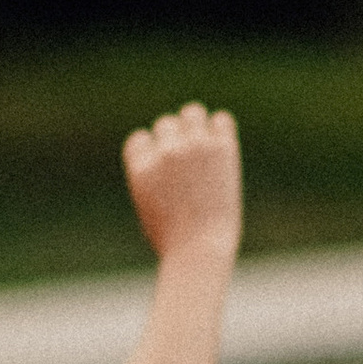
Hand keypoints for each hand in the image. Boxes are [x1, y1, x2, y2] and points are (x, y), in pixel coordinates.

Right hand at [123, 103, 241, 270]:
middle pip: (166, 124)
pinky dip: (220, 130)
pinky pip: (221, 120)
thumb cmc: (173, 242)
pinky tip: (222, 148)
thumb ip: (151, 177)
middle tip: (189, 165)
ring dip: (196, 124)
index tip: (161, 166)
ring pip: (192, 112)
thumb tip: (162, 155)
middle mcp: (165, 152)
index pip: (140, 139)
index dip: (150, 150)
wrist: (200, 250)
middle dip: (174, 140)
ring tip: (205, 146)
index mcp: (141, 167)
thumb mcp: (148, 208)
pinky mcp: (221, 149)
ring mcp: (194, 147)